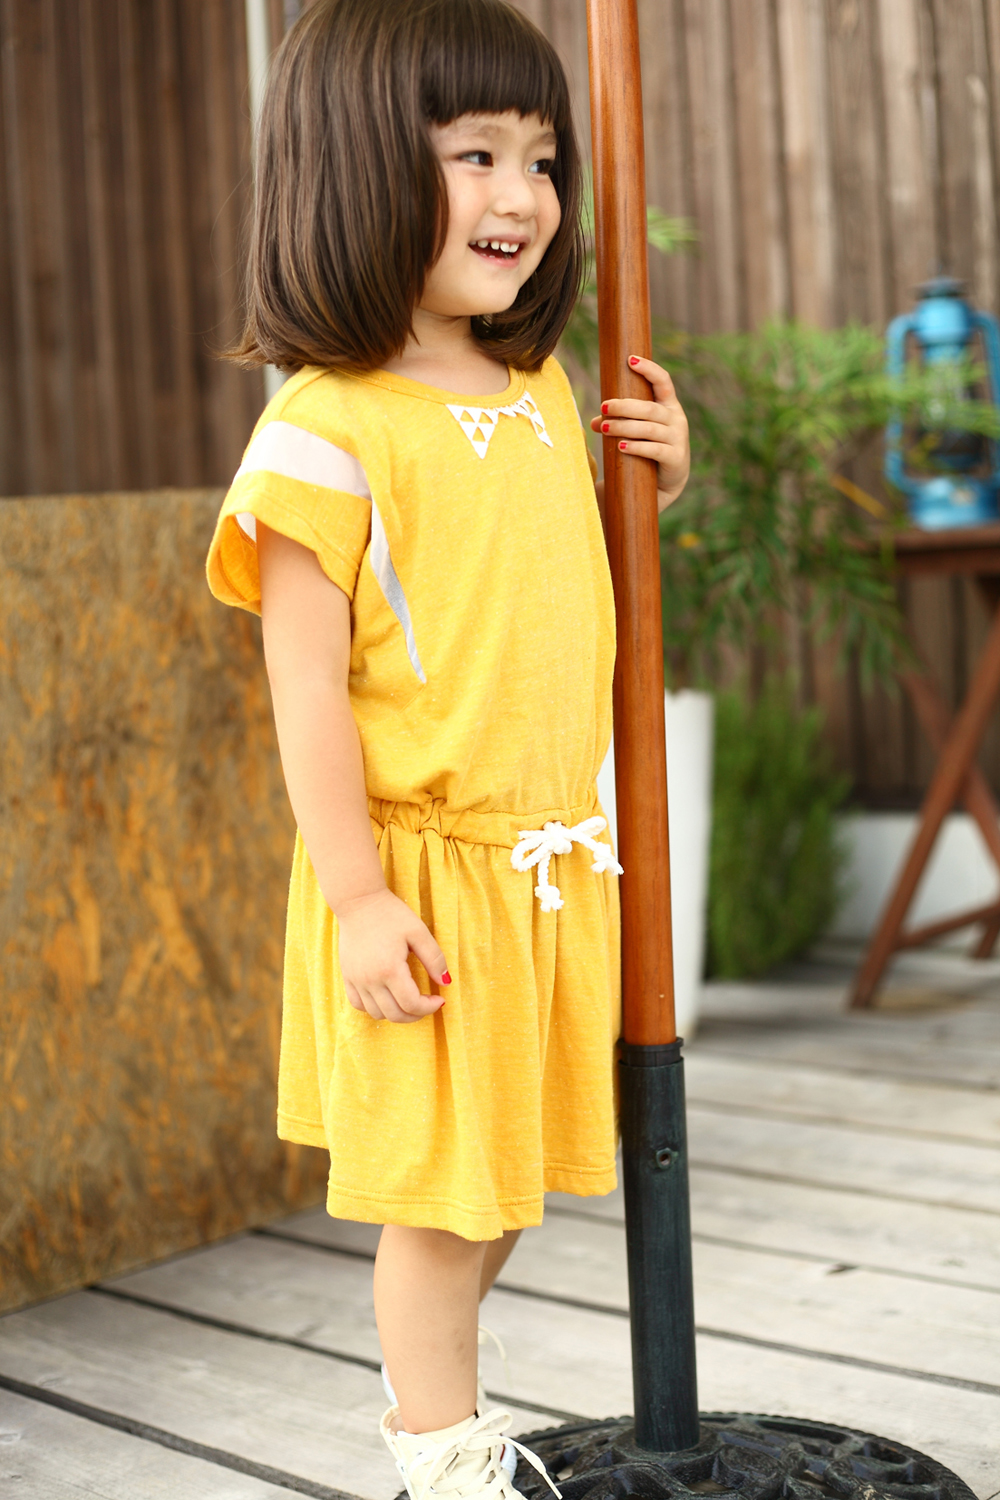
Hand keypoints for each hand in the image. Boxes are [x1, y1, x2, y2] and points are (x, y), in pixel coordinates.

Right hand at [336, 888, 450, 1022]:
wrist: (359, 902)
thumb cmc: (390, 914)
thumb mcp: (418, 932)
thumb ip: (434, 959)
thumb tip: (445, 983)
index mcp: (390, 969)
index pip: (412, 1004)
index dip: (429, 1007)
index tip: (439, 999)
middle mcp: (370, 980)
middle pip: (395, 1014)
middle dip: (416, 1014)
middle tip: (427, 1004)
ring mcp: (356, 980)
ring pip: (376, 1013)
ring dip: (396, 1013)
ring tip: (408, 1000)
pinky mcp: (347, 976)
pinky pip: (358, 1004)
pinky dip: (374, 1008)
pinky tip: (386, 997)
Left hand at [590, 354, 689, 510]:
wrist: (664, 483)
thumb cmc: (647, 450)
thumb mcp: (635, 432)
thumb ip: (619, 423)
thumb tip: (594, 422)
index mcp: (668, 406)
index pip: (663, 381)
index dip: (649, 369)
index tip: (630, 359)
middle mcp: (676, 419)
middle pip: (649, 408)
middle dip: (625, 406)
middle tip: (603, 406)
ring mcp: (678, 438)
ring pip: (649, 428)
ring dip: (624, 427)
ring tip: (604, 428)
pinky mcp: (675, 457)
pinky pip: (655, 449)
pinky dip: (637, 447)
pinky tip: (621, 446)